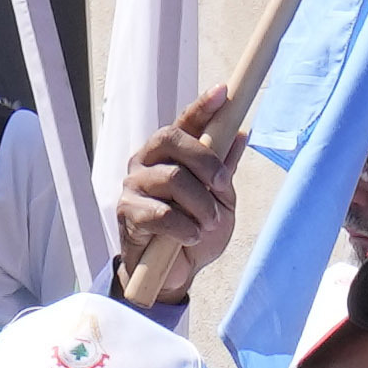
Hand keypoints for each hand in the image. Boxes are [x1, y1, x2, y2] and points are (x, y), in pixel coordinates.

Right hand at [114, 88, 246, 314]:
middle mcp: (146, 162)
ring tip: (210, 223)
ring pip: (172, 179)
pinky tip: (191, 237)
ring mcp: (134, 185)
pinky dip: (185, 227)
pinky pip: (161, 213)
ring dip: (201, 204)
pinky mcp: (127, 213)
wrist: (176, 275)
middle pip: (172, 140)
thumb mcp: (220, 201)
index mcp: (169, 154)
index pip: (183, 123)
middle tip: (224, 187)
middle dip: (206, 162)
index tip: (223, 92)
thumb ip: (224, 169)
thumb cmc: (195, 232)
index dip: (201, 107)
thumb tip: (239, 133)